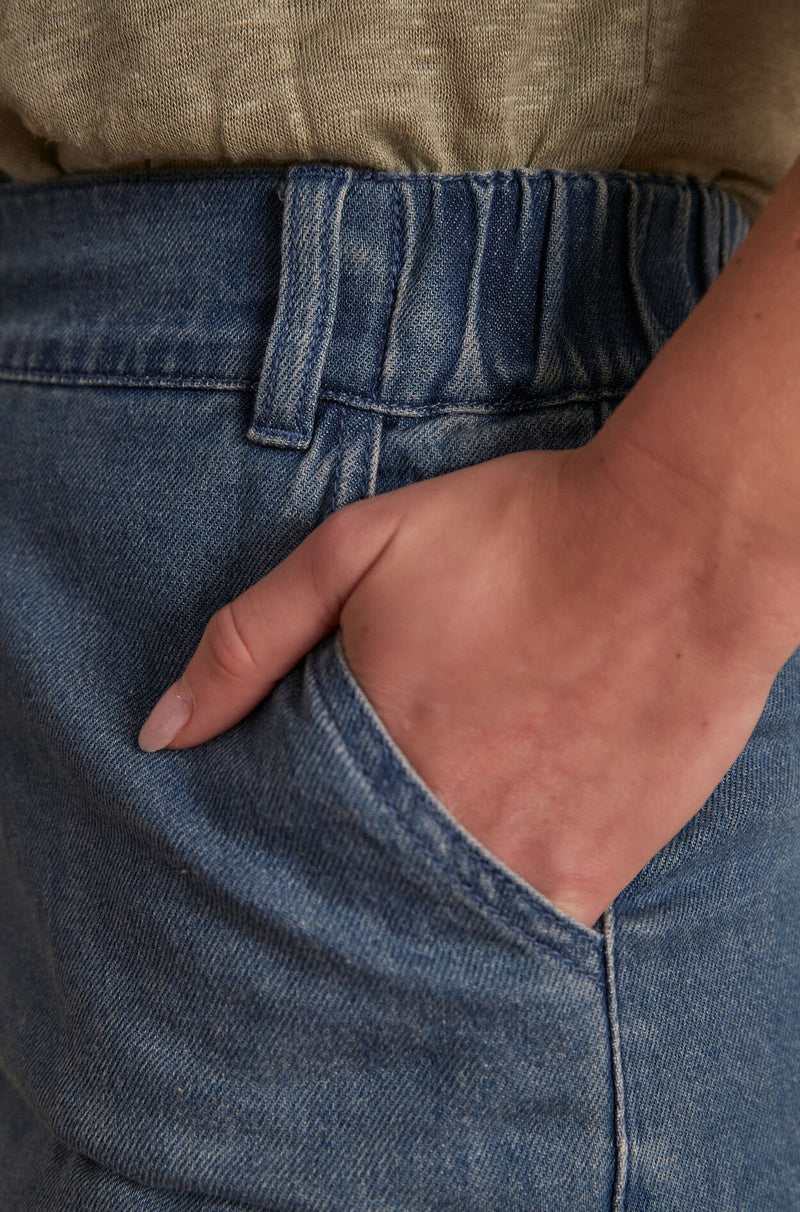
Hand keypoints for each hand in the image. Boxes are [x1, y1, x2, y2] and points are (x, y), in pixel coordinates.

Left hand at [138, 437, 780, 928]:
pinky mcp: (590, 876)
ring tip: (424, 851)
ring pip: (426, 924)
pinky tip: (492, 852)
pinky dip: (489, 908)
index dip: (264, 844)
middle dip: (330, 881)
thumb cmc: (519, 533)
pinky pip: (513, 929)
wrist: (678, 544)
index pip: (275, 842)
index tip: (268, 837)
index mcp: (365, 751)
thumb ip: (251, 639)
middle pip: (345, 895)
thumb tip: (161, 734)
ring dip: (409, 901)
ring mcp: (514, 861)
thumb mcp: (361, 550)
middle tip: (355, 839)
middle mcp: (432, 825)